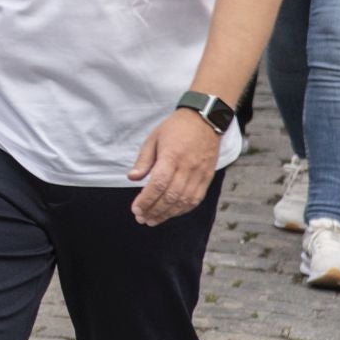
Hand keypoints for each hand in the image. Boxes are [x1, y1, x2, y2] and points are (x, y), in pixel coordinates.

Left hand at [127, 108, 220, 225]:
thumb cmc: (176, 128)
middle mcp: (187, 167)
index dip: (146, 200)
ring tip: (153, 220)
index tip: (136, 209)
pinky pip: (196, 199)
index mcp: (171, 156)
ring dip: (167, 214)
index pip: (158, 184)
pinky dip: (182, 210)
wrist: (205, 119)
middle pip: (170, 196)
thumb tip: (132, 178)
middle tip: (141, 218)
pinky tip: (171, 214)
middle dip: (154, 210)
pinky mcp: (207, 177)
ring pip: (183, 201)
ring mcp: (199, 174)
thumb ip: (143, 160)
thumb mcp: (154, 138)